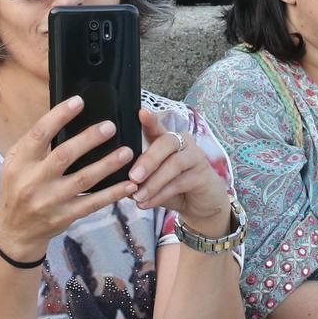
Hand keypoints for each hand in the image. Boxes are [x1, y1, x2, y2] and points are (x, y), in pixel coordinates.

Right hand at [0, 95, 140, 260]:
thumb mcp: (14, 164)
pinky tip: (129, 184)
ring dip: (107, 165)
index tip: (79, 102)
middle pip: (64, 155)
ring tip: (127, 152)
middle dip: (89, 139)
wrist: (14, 232)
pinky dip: (112, 194)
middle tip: (110, 126)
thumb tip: (62, 116)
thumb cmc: (17, 189)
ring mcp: (50, 201)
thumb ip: (33, 144)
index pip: (39, 134)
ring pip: (83, 180)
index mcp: (20, 163)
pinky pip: (92, 203)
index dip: (59, 116)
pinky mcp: (65, 216)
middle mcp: (33, 181)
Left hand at [128, 109, 230, 224]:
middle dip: (148, 160)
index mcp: (166, 140)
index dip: (150, 120)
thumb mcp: (151, 180)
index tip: (140, 113)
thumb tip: (115, 176)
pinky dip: (160, 194)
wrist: (199, 205)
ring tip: (137, 196)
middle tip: (133, 177)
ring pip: (174, 164)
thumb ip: (136, 176)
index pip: (157, 126)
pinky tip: (146, 203)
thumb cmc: (171, 188)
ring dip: (153, 182)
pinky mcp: (203, 175)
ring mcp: (195, 157)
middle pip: (166, 142)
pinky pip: (179, 183)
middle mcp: (182, 143)